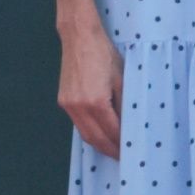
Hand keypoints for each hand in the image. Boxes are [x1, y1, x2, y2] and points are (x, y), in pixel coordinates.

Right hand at [59, 20, 123, 157]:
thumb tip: (131, 124)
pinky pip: (78, 124)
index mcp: (96, 102)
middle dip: (110, 150)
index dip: (122, 144)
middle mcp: (79, 107)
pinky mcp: (63, 101)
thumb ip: (125, 104)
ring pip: (85, 134)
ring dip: (99, 144)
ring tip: (113, 150)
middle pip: (96, 139)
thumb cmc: (104, 54)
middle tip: (123, 157)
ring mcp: (69, 105)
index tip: (132, 151)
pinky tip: (100, 134)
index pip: (112, 132)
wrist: (79, 37)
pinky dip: (89, 133)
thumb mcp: (122, 79)